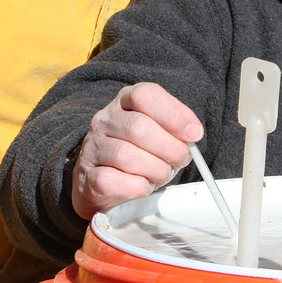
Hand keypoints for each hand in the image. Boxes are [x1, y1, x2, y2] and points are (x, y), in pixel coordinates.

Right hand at [71, 82, 202, 218]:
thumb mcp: (162, 134)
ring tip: (161, 173)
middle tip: (180, 159)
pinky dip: (136, 187)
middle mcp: (106, 119)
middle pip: (138, 127)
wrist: (106, 181)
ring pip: (126, 155)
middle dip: (169, 148)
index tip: (194, 133)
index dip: (173, 114)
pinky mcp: (87, 175)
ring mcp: (93, 146)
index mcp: (126, 101)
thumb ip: (177, 130)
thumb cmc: (141, 153)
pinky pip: (112, 181)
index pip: (145, 95)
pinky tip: (142, 185)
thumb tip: (192, 133)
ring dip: (155, 170)